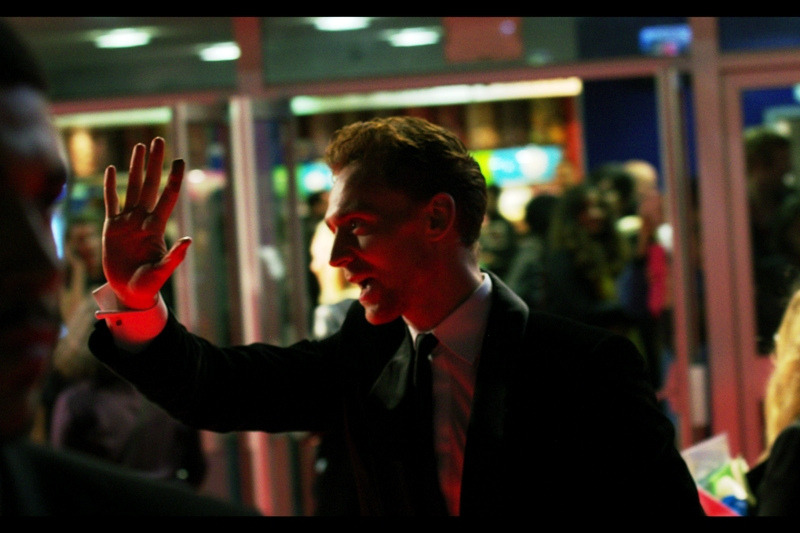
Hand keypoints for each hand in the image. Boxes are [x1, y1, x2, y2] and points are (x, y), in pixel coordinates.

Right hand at [102, 137, 190, 309]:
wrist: (130, 293)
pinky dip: (111, 186)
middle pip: (150, 184)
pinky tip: (112, 169)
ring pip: (132, 187)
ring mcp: (127, 222)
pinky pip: (111, 202)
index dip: (174, 178)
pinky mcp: (112, 228)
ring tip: (139, 146)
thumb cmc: (148, 285)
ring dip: (136, 167)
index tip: (181, 160)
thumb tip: (188, 241)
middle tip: (159, 140)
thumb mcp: (161, 273)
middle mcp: (143, 220)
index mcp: (156, 228)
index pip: (167, 197)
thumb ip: (174, 258)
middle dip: (155, 163)